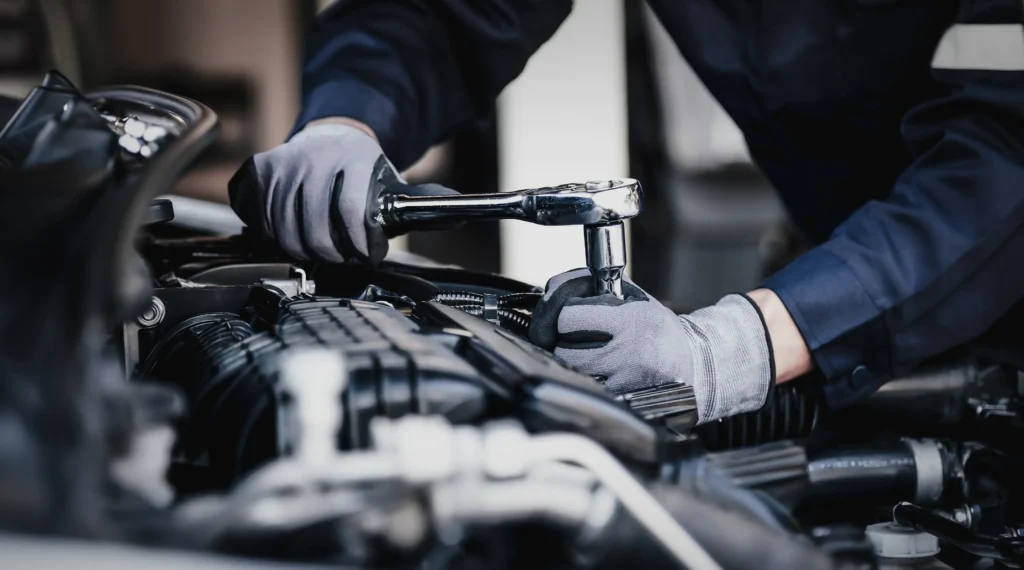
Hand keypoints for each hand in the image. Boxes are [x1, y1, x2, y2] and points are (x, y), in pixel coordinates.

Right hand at [228, 121, 457, 263]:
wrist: (333, 137)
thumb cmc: (366, 173)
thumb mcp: (397, 185)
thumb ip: (426, 202)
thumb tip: (461, 210)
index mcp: (353, 159)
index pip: (351, 212)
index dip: (359, 245)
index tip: (366, 256)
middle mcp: (314, 158)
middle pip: (313, 231)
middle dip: (332, 255)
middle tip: (343, 258)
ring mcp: (282, 163)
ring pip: (283, 231)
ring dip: (303, 249)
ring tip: (321, 248)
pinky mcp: (258, 171)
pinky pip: (259, 219)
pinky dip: (274, 234)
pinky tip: (293, 231)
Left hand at [529, 269, 774, 424]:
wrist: (696, 366)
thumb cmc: (660, 331)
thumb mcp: (636, 300)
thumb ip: (598, 289)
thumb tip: (557, 286)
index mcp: (630, 322)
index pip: (569, 318)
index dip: (561, 315)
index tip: (566, 316)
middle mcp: (626, 353)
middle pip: (564, 350)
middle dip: (562, 342)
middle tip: (572, 338)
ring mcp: (624, 381)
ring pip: (573, 374)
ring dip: (572, 364)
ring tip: (587, 355)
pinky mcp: (624, 401)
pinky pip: (589, 390)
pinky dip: (587, 382)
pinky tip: (598, 374)